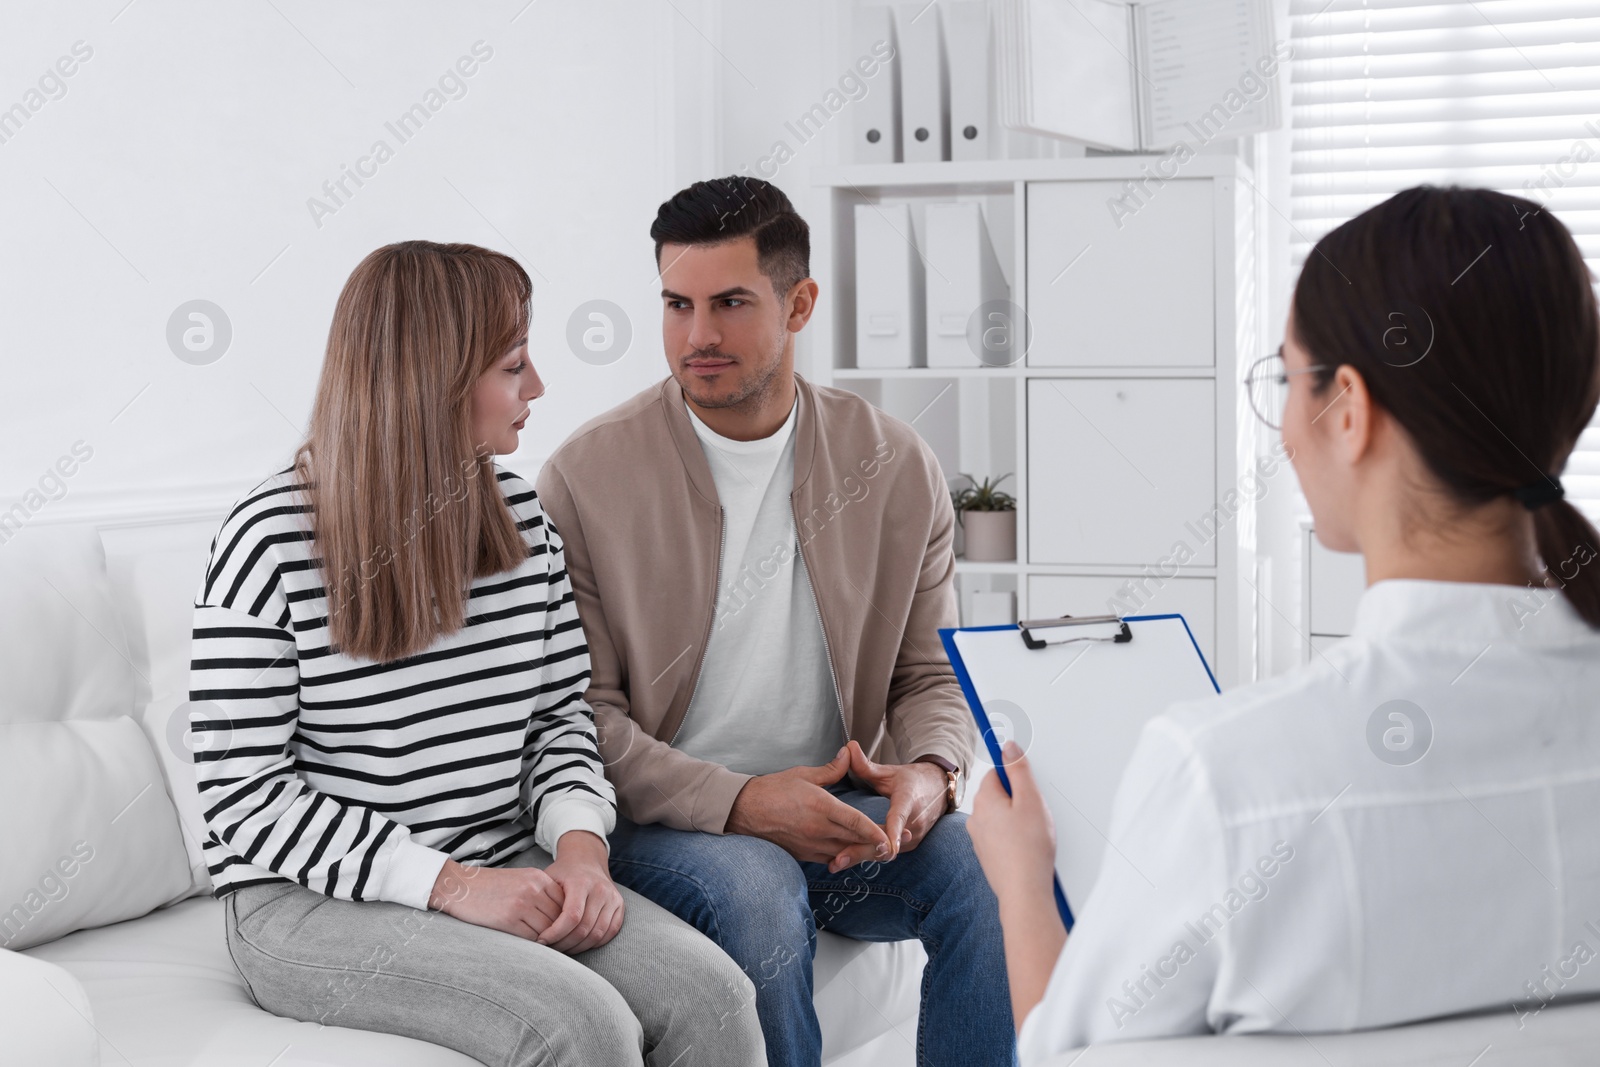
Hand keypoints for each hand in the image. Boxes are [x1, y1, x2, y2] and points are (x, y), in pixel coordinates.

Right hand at [428, 859, 563, 940]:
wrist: (460, 886)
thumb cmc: (491, 887)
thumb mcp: (521, 880)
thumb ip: (541, 893)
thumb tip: (561, 918)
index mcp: (539, 877)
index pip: (565, 903)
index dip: (566, 920)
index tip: (564, 932)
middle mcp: (533, 888)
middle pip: (559, 917)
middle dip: (560, 933)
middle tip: (557, 946)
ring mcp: (522, 903)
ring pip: (547, 930)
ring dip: (548, 942)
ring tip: (545, 950)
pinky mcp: (508, 919)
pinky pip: (531, 938)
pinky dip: (533, 946)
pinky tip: (530, 949)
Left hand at [538, 831, 625, 953]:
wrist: (587, 861)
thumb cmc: (563, 873)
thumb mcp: (549, 879)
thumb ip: (542, 900)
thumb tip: (530, 928)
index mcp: (582, 882)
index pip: (572, 916)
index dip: (556, 933)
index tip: (541, 941)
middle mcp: (601, 889)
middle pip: (584, 928)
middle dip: (565, 944)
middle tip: (550, 950)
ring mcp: (613, 898)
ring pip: (597, 934)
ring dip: (579, 947)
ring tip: (562, 949)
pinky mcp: (620, 907)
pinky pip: (609, 933)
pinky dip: (594, 943)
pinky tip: (578, 944)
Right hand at [726, 745, 889, 869]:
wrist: (744, 810)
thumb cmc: (773, 789)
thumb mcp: (804, 774)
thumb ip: (832, 769)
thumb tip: (849, 753)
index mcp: (821, 807)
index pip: (855, 822)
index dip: (875, 832)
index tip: (890, 839)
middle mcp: (818, 829)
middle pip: (855, 842)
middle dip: (876, 845)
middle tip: (895, 845)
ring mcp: (810, 845)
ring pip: (845, 854)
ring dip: (862, 853)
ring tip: (879, 850)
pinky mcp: (803, 854)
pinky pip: (830, 859)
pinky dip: (844, 857)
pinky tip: (853, 853)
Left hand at [832, 741, 948, 869]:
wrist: (938, 789)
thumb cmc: (911, 780)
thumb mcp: (889, 771)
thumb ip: (866, 764)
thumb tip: (848, 746)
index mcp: (909, 801)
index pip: (899, 818)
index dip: (892, 833)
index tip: (885, 846)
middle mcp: (914, 823)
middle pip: (888, 843)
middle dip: (862, 852)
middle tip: (837, 860)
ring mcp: (914, 836)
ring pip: (886, 852)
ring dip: (863, 857)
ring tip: (836, 863)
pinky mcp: (910, 845)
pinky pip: (888, 853)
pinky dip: (869, 856)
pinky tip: (847, 860)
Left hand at [967, 741, 1065, 1032]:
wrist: (1024, 893)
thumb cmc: (1029, 849)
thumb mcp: (1031, 800)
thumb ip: (1019, 770)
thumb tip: (1008, 746)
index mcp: (985, 799)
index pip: (997, 773)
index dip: (1016, 775)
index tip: (1027, 779)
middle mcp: (977, 818)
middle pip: (999, 794)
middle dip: (1019, 799)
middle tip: (1038, 813)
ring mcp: (980, 839)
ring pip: (1001, 817)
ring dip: (1018, 820)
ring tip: (1036, 834)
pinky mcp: (988, 856)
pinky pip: (1002, 837)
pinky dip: (1015, 839)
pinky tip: (1030, 849)